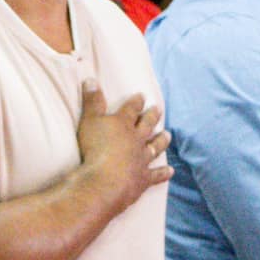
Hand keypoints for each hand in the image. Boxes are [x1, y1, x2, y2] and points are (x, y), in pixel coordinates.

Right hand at [75, 83, 171, 211]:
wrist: (104, 181)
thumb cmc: (95, 148)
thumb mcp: (89, 121)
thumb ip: (92, 101)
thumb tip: (91, 79)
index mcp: (123, 124)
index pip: (131, 109)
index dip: (136, 102)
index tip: (142, 96)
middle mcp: (136, 139)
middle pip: (146, 125)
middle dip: (152, 117)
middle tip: (159, 109)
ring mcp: (141, 159)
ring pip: (155, 147)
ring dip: (161, 141)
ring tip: (168, 134)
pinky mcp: (143, 178)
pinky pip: (156, 174)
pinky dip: (163, 173)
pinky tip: (170, 171)